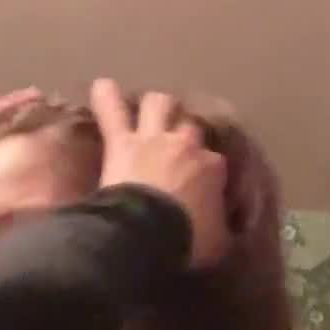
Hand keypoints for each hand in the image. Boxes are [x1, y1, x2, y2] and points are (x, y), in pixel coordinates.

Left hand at [91, 80, 228, 268]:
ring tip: (151, 111)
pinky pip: (112, 110)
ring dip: (156, 107)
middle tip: (178, 145)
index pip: (216, 164)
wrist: (149, 235)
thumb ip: (221, 230)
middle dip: (185, 133)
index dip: (209, 173)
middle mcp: (186, 144)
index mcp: (212, 168)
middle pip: (189, 127)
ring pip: (159, 104)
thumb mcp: (216, 243)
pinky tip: (102, 86)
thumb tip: (226, 232)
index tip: (204, 187)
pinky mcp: (122, 142)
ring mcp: (153, 138)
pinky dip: (106, 98)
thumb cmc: (187, 241)